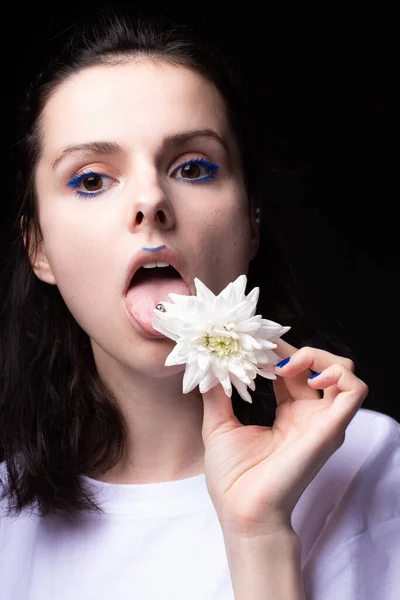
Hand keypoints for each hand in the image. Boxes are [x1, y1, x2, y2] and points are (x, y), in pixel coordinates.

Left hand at [201, 340, 368, 536]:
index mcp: (287, 415)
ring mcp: (323, 421)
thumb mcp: (219, 425)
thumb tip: (211, 365)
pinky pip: (355, 390)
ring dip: (317, 357)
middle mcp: (309, 415)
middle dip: (292, 349)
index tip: (251, 346)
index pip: (292, 370)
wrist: (243, 512)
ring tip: (285, 365)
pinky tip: (308, 379)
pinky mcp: (331, 428)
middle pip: (317, 365)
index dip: (275, 352)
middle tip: (265, 350)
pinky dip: (338, 374)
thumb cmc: (233, 478)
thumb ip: (219, 393)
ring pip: (343, 371)